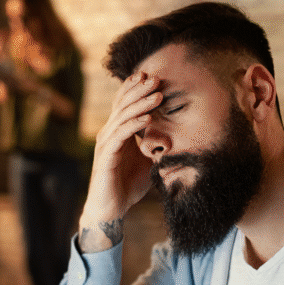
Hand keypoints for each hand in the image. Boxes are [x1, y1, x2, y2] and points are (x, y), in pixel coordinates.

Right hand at [78, 72, 161, 251]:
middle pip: (122, 104)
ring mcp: (106, 143)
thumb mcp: (147, 161)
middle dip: (140, 90)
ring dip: (141, 104)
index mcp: (117, 132)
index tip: (151, 75)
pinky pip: (120, 135)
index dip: (135, 88)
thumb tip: (176, 137)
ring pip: (122, 116)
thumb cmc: (127, 186)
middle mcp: (108, 133)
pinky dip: (134, 125)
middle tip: (156, 77)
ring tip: (157, 95)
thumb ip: (155, 147)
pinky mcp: (106, 155)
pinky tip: (148, 118)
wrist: (110, 209)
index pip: (124, 103)